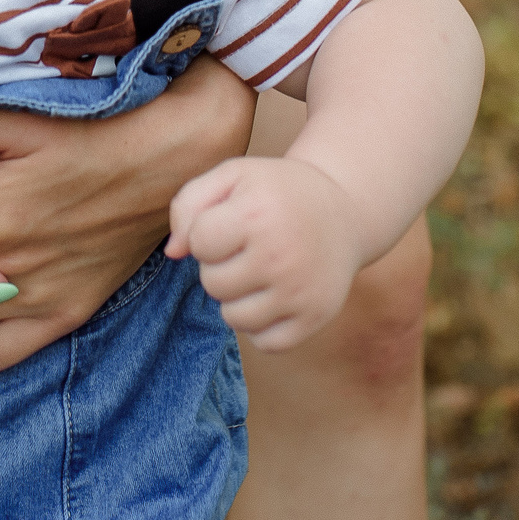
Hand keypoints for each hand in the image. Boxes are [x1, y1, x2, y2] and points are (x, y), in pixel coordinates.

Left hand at [166, 154, 362, 351]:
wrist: (345, 212)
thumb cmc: (277, 192)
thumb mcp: (233, 176)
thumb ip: (189, 204)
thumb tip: (173, 253)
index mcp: (257, 213)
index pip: (199, 244)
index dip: (208, 233)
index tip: (231, 223)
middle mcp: (280, 256)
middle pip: (212, 284)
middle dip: (220, 266)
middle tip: (248, 247)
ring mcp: (300, 292)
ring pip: (233, 318)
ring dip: (237, 298)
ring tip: (259, 272)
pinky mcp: (316, 318)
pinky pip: (264, 342)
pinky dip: (262, 326)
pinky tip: (274, 297)